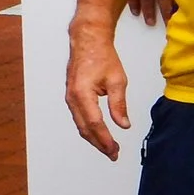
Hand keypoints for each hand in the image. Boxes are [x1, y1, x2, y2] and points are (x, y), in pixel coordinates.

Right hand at [66, 26, 129, 159]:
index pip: (95, 123)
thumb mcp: (117, 80)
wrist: (88, 41)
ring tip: (108, 148)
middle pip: (85, 129)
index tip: (115, 149)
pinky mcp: (72, 97)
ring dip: (94, 138)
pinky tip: (99, 134)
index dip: (105, 139)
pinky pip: (79, 118)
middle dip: (99, 144)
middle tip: (113, 154)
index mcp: (82, 94)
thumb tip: (123, 124)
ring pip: (81, 125)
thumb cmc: (101, 56)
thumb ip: (119, 104)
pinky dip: (89, 128)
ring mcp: (70, 98)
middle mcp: (72, 98)